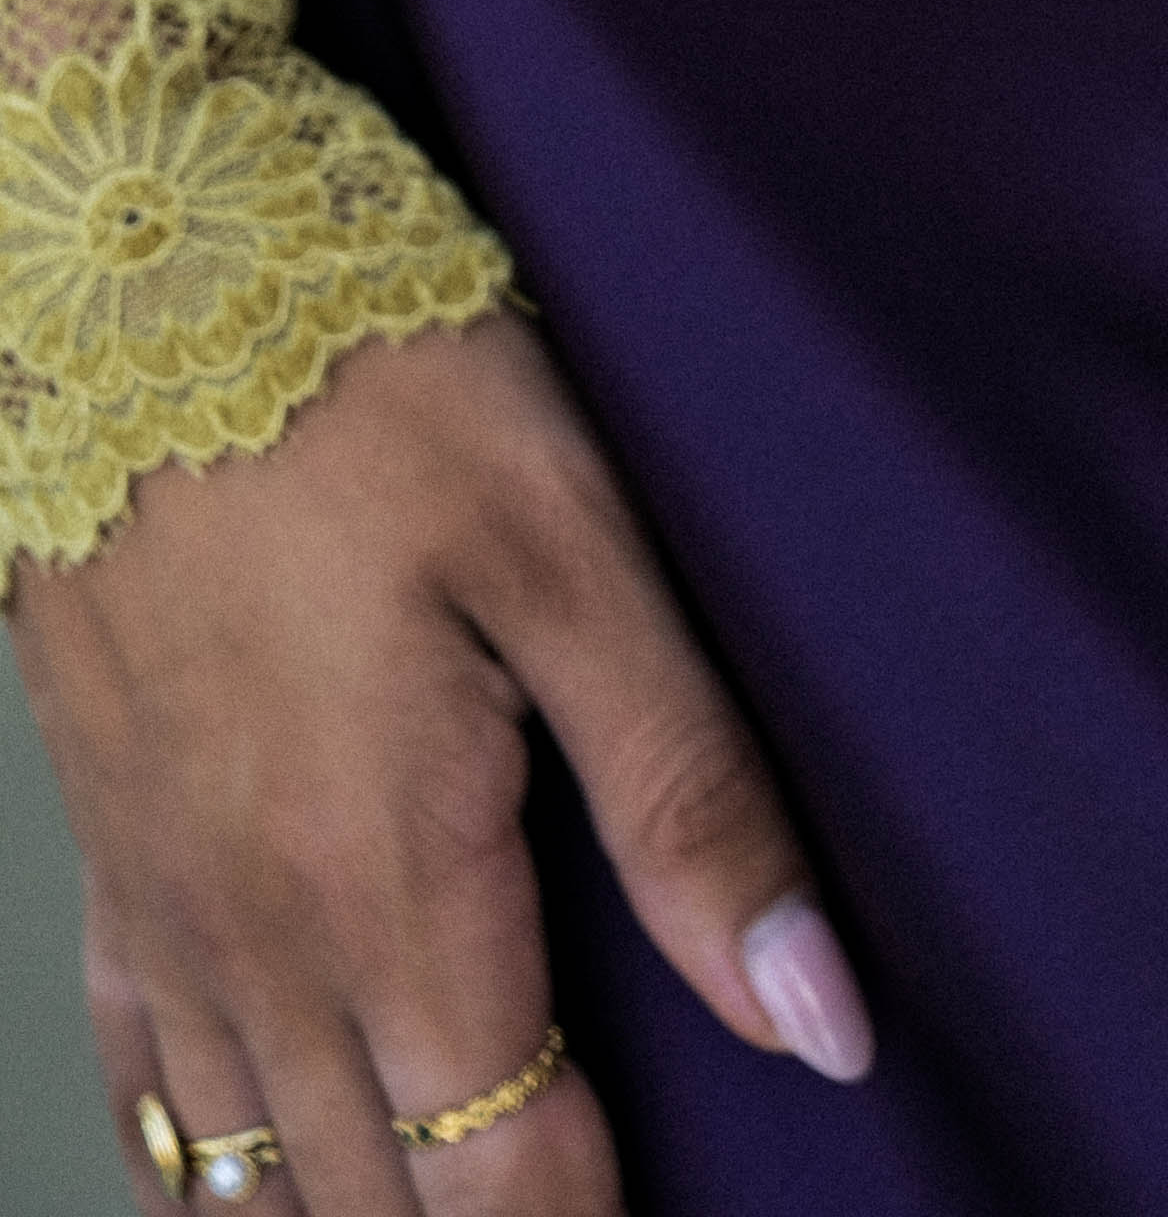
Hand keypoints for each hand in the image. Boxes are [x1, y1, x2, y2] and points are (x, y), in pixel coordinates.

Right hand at [11, 308, 870, 1210]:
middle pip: (379, 1201)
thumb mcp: (576, 556)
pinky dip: (199, 1177)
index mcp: (398, 887)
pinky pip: (138, 1088)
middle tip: (592, 1209)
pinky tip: (245, 1192)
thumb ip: (691, 798)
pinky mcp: (112, 855)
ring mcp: (170, 910)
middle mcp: (265, 941)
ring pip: (253, 1174)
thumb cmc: (374, 386)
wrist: (141, 280)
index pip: (507, 1177)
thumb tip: (818, 1016)